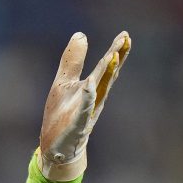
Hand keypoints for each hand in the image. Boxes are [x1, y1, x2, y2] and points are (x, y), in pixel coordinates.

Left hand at [37, 31, 130, 181]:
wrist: (57, 148)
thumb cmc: (63, 115)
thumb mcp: (65, 83)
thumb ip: (73, 60)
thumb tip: (81, 34)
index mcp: (92, 88)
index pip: (106, 67)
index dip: (116, 51)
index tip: (125, 35)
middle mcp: (94, 99)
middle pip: (107, 76)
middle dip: (115, 58)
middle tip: (125, 40)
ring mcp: (86, 112)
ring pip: (98, 90)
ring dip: (106, 74)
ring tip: (112, 55)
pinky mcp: (75, 125)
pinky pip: (83, 111)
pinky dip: (87, 99)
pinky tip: (89, 85)